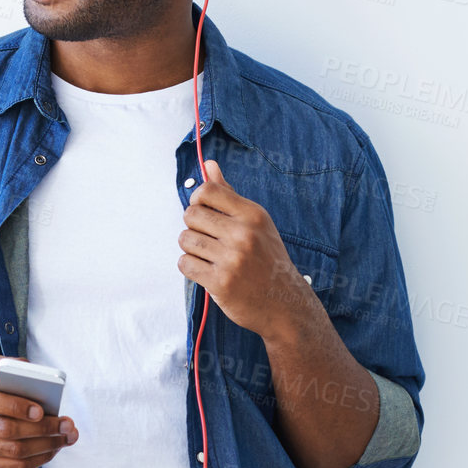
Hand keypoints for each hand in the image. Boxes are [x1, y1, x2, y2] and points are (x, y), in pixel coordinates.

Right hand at [0, 355, 77, 467]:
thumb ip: (2, 364)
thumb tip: (32, 369)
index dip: (18, 408)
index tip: (41, 410)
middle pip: (8, 431)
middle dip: (44, 430)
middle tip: (67, 425)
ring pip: (13, 452)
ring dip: (45, 447)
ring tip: (65, 439)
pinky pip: (11, 467)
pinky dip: (35, 461)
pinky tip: (49, 451)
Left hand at [177, 160, 315, 341]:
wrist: (283, 303)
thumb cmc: (267, 260)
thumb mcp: (255, 223)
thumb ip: (229, 195)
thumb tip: (208, 164)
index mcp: (252, 215)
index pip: (207, 191)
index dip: (198, 201)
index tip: (205, 214)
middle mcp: (243, 234)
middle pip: (191, 215)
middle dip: (193, 227)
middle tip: (206, 239)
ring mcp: (232, 259)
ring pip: (185, 240)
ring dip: (190, 249)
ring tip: (207, 256)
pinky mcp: (220, 283)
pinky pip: (185, 264)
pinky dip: (190, 267)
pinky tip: (205, 271)